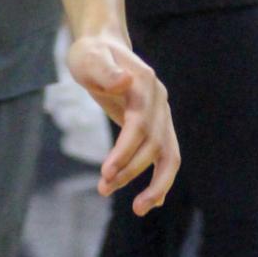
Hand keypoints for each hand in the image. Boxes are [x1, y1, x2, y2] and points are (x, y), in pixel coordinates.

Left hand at [67, 32, 179, 215]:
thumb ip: (105, 70)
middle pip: (154, 144)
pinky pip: (165, 156)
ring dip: (156, 184)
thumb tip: (125, 81)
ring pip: (168, 155)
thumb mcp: (89, 58)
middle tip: (104, 187)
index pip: (140, 125)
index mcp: (145, 84)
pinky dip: (161, 180)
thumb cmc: (92, 54)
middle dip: (131, 170)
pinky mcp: (156, 126)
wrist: (103, 48)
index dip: (125, 151)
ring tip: (137, 209)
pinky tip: (152, 202)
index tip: (106, 172)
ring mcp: (161, 114)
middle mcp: (159, 101)